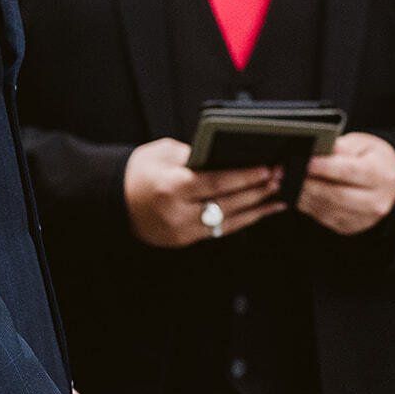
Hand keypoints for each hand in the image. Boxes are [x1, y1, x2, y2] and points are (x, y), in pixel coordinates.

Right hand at [124, 138, 285, 247]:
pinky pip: (220, 231)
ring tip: (279, 197)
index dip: (244, 177)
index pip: (216, 182)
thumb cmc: (139, 172)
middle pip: (227, 204)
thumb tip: (228, 156)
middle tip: (280, 179)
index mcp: (172, 187)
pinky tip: (260, 212)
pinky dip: (242, 220)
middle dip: (257, 191)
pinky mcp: (185, 240)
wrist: (114, 200)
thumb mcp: (163, 152)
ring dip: (256, 210)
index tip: (267, 169)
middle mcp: (178, 213)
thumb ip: (195, 155)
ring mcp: (182, 231)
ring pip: (228, 222)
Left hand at [298, 132, 394, 235]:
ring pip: (327, 209)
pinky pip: (324, 218)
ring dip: (304, 197)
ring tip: (288, 183)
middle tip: (288, 174)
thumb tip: (316, 151)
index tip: (306, 162)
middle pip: (336, 195)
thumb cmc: (373, 160)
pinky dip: (308, 206)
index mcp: (380, 175)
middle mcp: (374, 201)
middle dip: (309, 184)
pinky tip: (299, 195)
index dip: (324, 168)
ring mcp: (363, 218)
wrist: (390, 184)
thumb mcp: (362, 145)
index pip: (349, 172)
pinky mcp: (350, 227)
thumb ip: (340, 148)